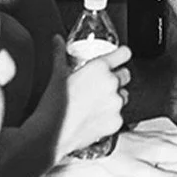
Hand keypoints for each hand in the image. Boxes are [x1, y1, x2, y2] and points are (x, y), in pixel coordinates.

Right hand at [50, 38, 129, 161]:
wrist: (50, 135)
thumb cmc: (52, 105)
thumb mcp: (56, 75)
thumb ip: (59, 54)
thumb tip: (56, 40)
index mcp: (100, 68)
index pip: (124, 53)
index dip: (121, 55)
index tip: (119, 57)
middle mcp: (112, 84)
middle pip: (125, 75)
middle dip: (116, 78)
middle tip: (100, 84)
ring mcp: (116, 104)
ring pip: (124, 95)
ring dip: (115, 97)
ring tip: (96, 103)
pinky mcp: (116, 122)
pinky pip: (119, 115)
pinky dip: (110, 116)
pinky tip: (95, 117)